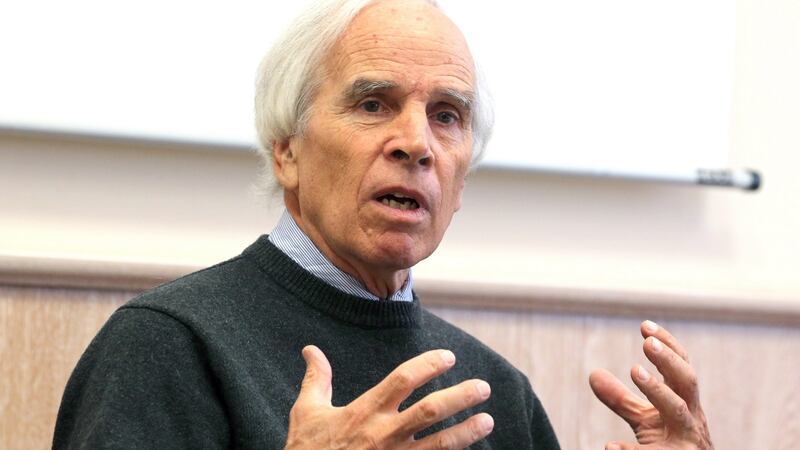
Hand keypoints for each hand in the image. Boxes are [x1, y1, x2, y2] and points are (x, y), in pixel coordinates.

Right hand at [284, 345, 493, 449]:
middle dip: (461, 396)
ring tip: (488, 420)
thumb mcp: (307, 412)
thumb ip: (316, 379)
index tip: (449, 357)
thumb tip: (310, 350)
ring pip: (440, 444)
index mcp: (365, 412)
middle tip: (483, 387)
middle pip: (431, 410)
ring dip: (467, 432)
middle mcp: (383, 434)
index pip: (403, 379)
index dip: (429, 365)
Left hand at [589, 321, 712, 449]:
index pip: (681, 368)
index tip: (645, 326)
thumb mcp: (646, 420)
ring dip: (658, 389)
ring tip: (635, 370)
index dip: (668, 346)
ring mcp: (685, 442)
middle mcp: (691, 419)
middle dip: (669, 361)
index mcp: (685, 403)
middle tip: (648, 343)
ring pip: (678, 412)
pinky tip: (611, 445)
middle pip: (687, 383)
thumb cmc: (670, 444)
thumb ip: (622, 398)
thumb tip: (593, 374)